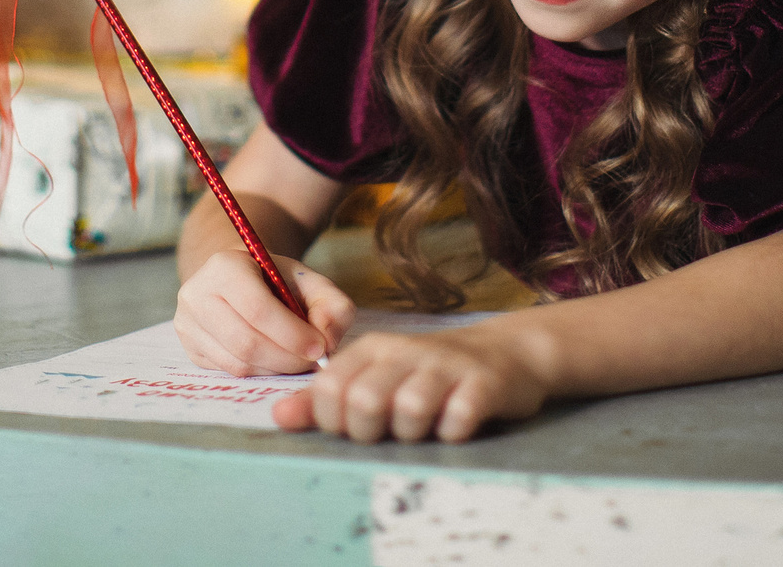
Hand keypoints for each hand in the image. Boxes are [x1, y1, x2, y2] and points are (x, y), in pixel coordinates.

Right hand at [174, 251, 353, 375]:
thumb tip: (327, 342)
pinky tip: (275, 360)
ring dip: (275, 369)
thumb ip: (331, 305)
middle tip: (312, 361)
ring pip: (237, 363)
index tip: (319, 347)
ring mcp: (188, 323)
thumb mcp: (309, 281)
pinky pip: (228, 372)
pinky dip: (259, 372)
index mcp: (225, 266)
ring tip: (296, 359)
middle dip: (287, 358)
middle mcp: (197, 294)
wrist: (239, 280)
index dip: (291, 334)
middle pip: (245, 341)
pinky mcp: (190, 348)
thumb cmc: (276, 281)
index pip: (257, 308)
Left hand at [273, 324, 546, 443]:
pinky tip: (454, 426)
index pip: (329, 387)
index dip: (330, 420)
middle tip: (386, 431)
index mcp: (373, 349)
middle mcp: (406, 352)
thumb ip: (326, 399)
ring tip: (421, 429)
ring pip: (410, 409)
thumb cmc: (428, 374)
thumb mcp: (375, 377)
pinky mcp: (483, 383)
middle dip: (368, 431)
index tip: (349, 426)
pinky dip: (453, 431)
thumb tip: (278, 417)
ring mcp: (446, 366)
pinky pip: (459, 416)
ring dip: (411, 433)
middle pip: (364, 401)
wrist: (504, 352)